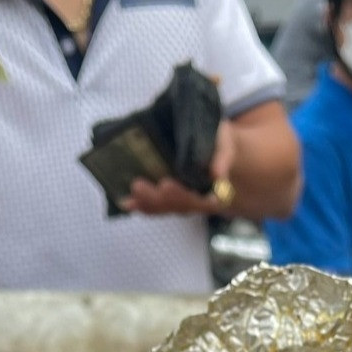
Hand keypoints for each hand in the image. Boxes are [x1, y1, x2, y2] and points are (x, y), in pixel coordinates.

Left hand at [123, 117, 237, 216]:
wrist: (215, 146)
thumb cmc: (219, 143)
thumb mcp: (225, 143)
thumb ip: (223, 158)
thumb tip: (217, 175)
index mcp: (216, 193)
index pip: (199, 201)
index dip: (182, 195)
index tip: (165, 184)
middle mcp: (197, 201)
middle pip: (177, 206)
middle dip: (156, 197)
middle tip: (137, 185)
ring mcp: (182, 201)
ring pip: (164, 208)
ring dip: (145, 203)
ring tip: (129, 195)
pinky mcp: (168, 198)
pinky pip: (154, 206)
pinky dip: (140, 205)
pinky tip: (126, 202)